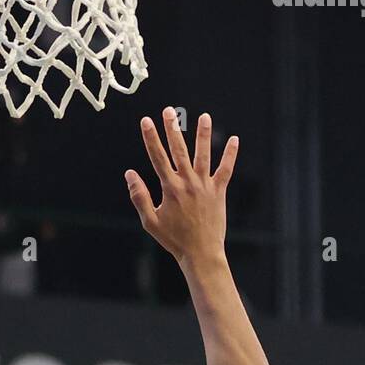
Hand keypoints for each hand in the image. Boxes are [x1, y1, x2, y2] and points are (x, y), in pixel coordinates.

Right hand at [125, 110, 238, 268]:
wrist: (200, 253)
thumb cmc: (174, 240)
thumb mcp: (150, 222)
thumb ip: (139, 196)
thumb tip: (129, 174)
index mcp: (170, 189)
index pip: (158, 157)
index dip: (151, 138)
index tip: (146, 121)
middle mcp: (188, 183)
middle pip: (179, 150)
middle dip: (172, 128)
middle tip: (169, 111)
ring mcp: (205, 186)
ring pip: (204, 154)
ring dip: (203, 134)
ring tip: (204, 117)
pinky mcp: (219, 192)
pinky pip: (226, 169)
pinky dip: (230, 155)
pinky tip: (235, 140)